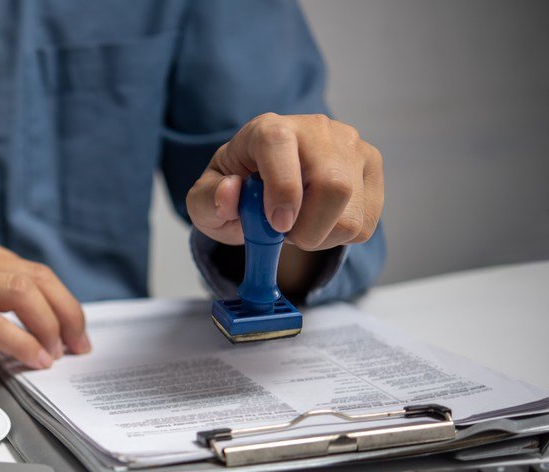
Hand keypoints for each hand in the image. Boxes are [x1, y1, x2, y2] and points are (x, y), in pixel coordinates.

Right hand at [0, 226, 90, 386]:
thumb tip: (48, 314)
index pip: (31, 267)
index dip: (63, 301)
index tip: (75, 330)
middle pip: (33, 277)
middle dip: (66, 314)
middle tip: (76, 344)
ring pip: (20, 293)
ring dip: (49, 327)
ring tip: (54, 353)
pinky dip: (24, 344)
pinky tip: (35, 360)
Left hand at [185, 114, 382, 290]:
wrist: (268, 188)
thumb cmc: (236, 192)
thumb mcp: (205, 201)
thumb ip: (207, 200)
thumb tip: (230, 193)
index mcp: (267, 130)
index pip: (280, 145)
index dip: (281, 190)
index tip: (276, 224)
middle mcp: (316, 130)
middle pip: (332, 185)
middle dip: (306, 228)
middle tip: (284, 234)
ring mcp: (350, 147)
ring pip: (351, 213)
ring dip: (320, 237)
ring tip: (298, 226)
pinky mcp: (371, 169)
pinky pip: (364, 224)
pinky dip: (338, 237)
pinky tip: (319, 222)